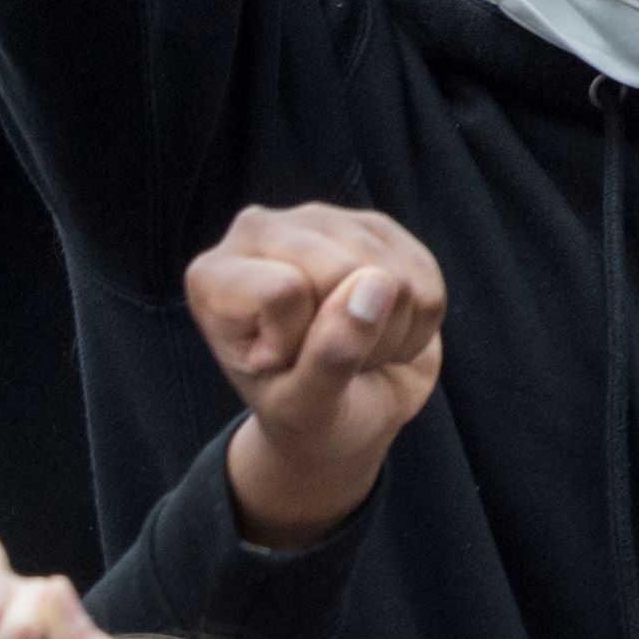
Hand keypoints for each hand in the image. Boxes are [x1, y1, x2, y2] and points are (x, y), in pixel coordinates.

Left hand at [190, 204, 447, 551]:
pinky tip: (385, 327)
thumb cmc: (307, 417)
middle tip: (329, 361)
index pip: (282, 291)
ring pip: (392, 274)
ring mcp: (323, 221)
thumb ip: (329, 356)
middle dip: (354, 336)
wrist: (349, 411)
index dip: (297, 341)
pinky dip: (420, 318)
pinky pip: (425, 274)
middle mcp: (261, 231)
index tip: (278, 364)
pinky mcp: (378, 227)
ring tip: (356, 348)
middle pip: (342, 273)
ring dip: (389, 331)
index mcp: (213, 275)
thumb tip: (378, 283)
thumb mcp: (304, 408)